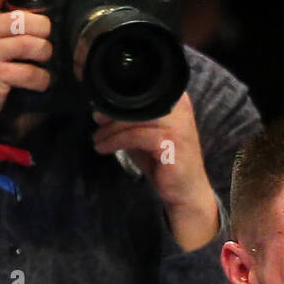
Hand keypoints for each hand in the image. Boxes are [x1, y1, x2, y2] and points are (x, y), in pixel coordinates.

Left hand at [92, 92, 218, 249]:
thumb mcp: (144, 137)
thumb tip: (101, 111)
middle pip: (136, 103)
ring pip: (133, 119)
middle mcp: (179, 107)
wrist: (186, 191)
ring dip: (110, 130)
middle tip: (97, 123)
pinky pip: (135, 136)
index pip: (141, 91)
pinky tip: (104, 148)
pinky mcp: (169, 142)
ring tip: (97, 139)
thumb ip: (129, 122)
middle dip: (111, 113)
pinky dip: (115, 141)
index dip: (118, 98)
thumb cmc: (165, 164)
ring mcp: (176, 124)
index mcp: (175, 99)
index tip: (101, 110)